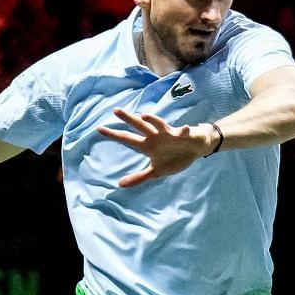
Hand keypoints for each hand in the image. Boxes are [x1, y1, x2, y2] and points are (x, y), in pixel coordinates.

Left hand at [97, 108, 218, 186]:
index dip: (114, 134)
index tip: (99, 129)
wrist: (195, 148)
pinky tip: (184, 129)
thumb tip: (119, 184)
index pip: (127, 139)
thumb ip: (139, 177)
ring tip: (144, 116)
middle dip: (128, 119)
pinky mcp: (183, 135)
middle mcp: (155, 136)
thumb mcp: (157, 171)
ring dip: (152, 120)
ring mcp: (169, 134)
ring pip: (159, 124)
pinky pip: (183, 132)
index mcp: (148, 145)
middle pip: (139, 126)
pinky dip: (183, 131)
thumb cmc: (175, 157)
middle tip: (115, 110)